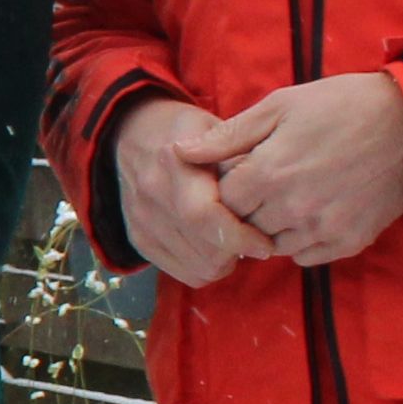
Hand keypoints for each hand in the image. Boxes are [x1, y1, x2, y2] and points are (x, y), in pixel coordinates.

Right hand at [110, 97, 273, 286]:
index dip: (241, 237)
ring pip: (198, 268)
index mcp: (174, 161)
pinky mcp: (139, 239)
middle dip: (238, 251)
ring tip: (234, 239)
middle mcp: (152, 194)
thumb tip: (269, 199)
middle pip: (205, 251)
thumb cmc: (188, 131)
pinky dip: (206, 267)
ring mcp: (142, 220)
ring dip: (224, 261)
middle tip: (254, 238)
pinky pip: (184, 274)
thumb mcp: (220, 129)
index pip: (204, 216)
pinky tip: (214, 246)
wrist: (134, 135)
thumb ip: (243, 160)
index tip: (266, 242)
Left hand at [192, 72, 402, 267]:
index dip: (229, 183)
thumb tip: (180, 152)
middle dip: (249, 205)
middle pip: (245, 225)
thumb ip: (227, 136)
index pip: (222, 200)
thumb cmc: (341, 105)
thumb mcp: (280, 106)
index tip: (245, 167)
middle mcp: (292, 209)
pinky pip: (306, 256)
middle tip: (270, 179)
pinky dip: (300, 240)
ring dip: (273, 225)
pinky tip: (311, 211)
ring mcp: (322, 229)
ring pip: (273, 245)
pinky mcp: (349, 241)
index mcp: (269, 174)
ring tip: (292, 193)